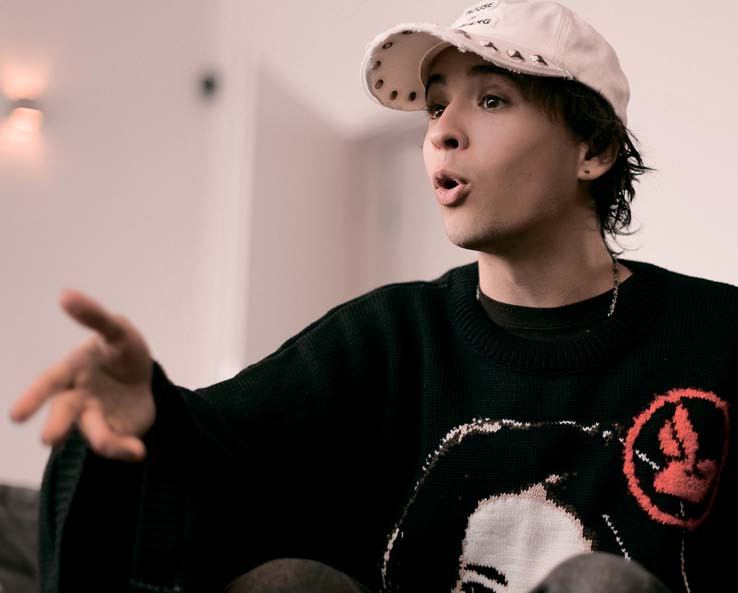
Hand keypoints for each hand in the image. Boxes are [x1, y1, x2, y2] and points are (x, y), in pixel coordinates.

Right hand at [9, 289, 155, 461]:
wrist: (144, 377)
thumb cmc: (121, 350)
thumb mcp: (117, 330)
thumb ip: (94, 316)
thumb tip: (64, 294)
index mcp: (72, 371)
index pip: (50, 382)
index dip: (33, 397)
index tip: (17, 415)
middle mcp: (77, 398)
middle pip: (64, 412)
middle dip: (57, 425)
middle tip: (49, 439)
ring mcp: (94, 417)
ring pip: (93, 433)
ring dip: (102, 440)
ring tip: (119, 446)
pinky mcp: (115, 432)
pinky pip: (116, 444)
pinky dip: (126, 450)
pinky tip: (139, 451)